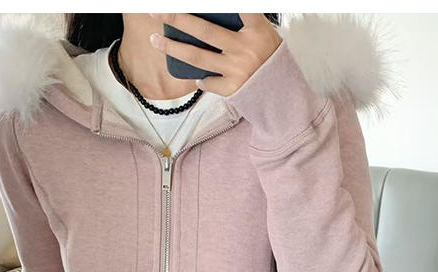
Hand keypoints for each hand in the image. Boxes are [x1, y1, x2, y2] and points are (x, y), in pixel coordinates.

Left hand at [149, 14, 281, 95]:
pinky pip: (207, 82)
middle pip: (204, 30)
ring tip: (155, 40)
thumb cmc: (270, 59)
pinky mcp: (232, 89)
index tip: (206, 0)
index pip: (242, 8)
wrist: (283, 96)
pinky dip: (199, 79)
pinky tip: (194, 76)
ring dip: (172, 48)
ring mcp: (236, 70)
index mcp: (256, 31)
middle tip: (157, 10)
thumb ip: (244, 23)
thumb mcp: (264, 35)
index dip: (225, 3)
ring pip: (197, 57)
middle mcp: (244, 49)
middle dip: (177, 18)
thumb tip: (213, 12)